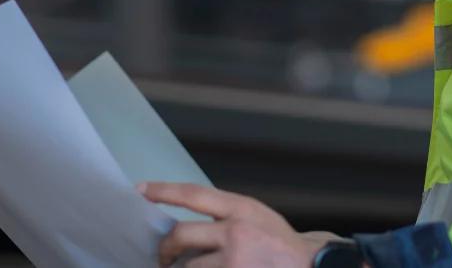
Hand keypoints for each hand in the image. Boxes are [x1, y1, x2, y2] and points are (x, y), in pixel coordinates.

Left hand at [139, 182, 325, 267]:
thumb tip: (186, 225)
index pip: (193, 194)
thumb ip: (225, 215)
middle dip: (166, 247)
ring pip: (188, 266)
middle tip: (163, 256)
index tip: (141, 191)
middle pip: (181, 234)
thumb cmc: (279, 243)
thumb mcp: (255, 215)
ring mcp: (234, 262)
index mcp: (240, 208)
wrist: (310, 266)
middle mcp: (235, 233)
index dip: (163, 191)